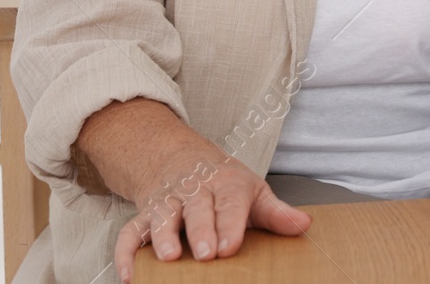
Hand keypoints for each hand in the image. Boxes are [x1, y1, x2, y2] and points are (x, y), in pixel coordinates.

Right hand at [113, 150, 310, 281]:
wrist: (180, 158)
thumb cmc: (223, 183)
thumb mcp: (253, 191)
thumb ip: (276, 213)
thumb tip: (303, 225)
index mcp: (226, 185)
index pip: (230, 203)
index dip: (230, 224)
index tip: (231, 247)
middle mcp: (194, 191)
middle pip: (196, 208)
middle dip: (201, 230)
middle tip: (206, 253)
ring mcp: (167, 202)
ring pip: (161, 216)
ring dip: (162, 237)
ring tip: (169, 258)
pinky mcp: (145, 215)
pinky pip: (130, 232)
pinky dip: (126, 252)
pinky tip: (130, 274)